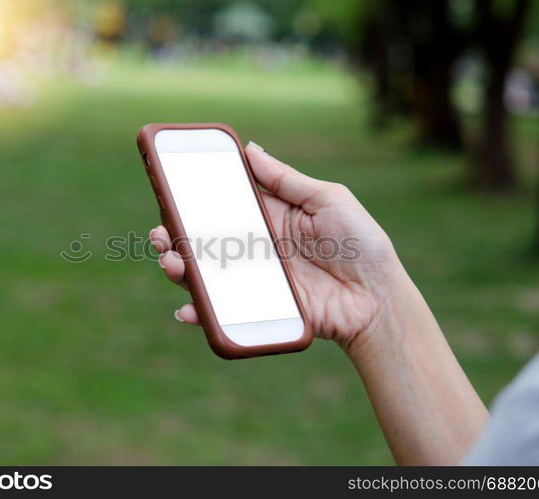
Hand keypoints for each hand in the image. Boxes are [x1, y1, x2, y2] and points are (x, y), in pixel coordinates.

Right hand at [150, 142, 406, 350]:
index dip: (197, 198)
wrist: (378, 298)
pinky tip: (188, 308)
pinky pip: (224, 309)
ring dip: (182, 268)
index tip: (170, 190)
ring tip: (171, 263)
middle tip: (160, 233)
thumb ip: (286, 179)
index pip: (226, 203)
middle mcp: (258, 246)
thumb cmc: (361, 243)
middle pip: (208, 239)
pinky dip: (202, 310)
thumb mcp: (328, 199)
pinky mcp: (261, 308)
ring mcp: (257, 278)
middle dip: (177, 235)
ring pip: (208, 272)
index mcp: (272, 215)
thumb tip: (250, 148)